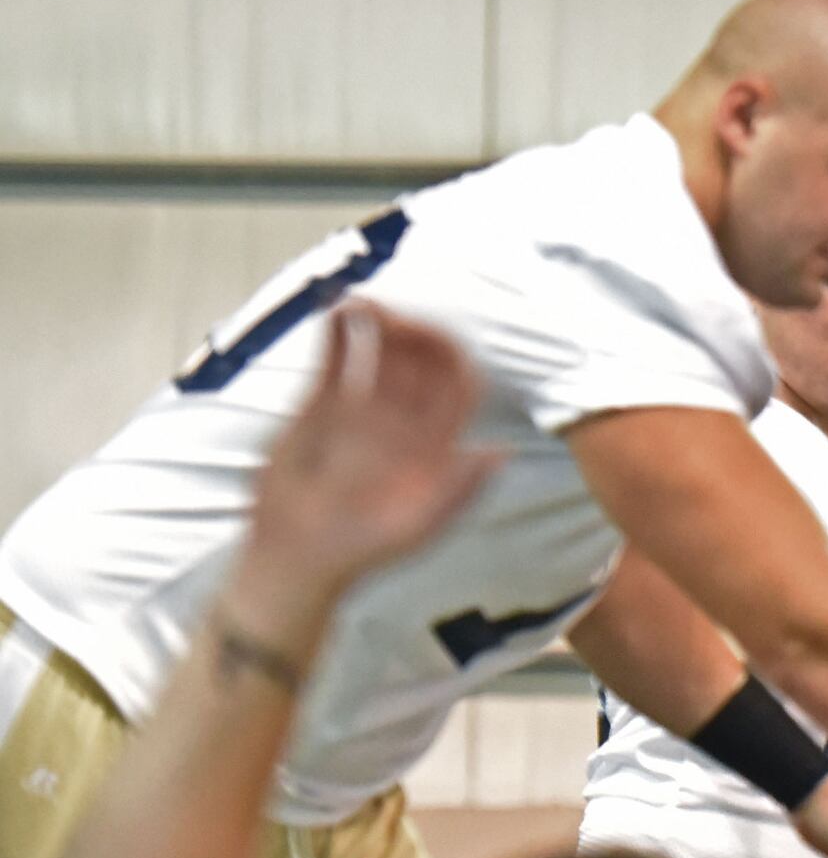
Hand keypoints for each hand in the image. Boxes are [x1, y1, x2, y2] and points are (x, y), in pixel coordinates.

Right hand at [241, 305, 497, 595]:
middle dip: (410, 331)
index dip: (450, 357)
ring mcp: (365, 411)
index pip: (457, 386)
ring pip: (380, 354)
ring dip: (375, 323)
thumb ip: (458, 491)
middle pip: (420, 362)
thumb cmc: (362, 551)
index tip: (430, 338)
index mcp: (436, 444)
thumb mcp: (416, 527)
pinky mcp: (323, 406)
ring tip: (359, 302)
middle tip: (387, 312)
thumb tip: (500, 452)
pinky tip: (333, 310)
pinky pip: (335, 361)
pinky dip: (335, 334)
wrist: (298, 556)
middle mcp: (405, 421)